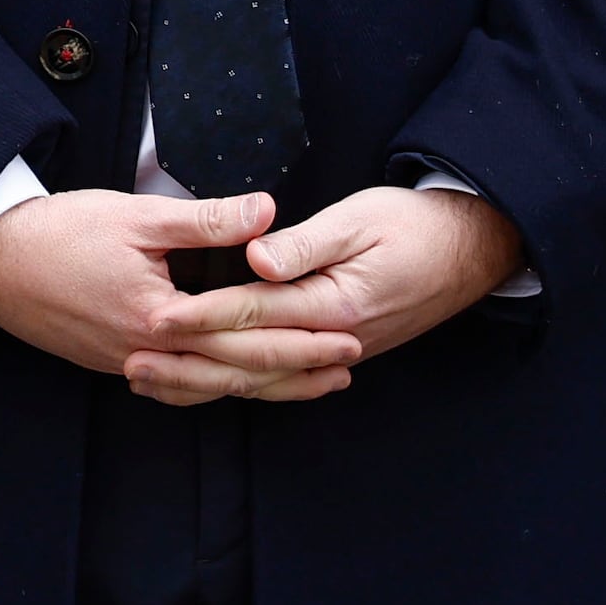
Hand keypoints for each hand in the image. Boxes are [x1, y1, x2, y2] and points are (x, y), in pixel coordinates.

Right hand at [0, 189, 363, 402]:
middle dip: (298, 370)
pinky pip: (173, 388)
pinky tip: (230, 386)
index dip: (302, 334)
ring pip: (207, 388)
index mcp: (159, 315)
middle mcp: (146, 352)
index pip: (247, 334)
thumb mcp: (136, 213)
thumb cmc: (58, 231)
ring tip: (309, 385)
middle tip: (349, 365)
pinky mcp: (107, 362)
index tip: (348, 331)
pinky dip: (210, 390)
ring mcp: (124, 364)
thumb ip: (206, 219)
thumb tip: (268, 211)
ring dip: (263, 387)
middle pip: (236, 372)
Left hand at [172, 186, 527, 365]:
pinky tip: (212, 384)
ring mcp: (342, 352)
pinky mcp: (343, 351)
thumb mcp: (358, 220)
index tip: (152, 317)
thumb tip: (256, 259)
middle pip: (250, 359)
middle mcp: (336, 340)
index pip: (252, 313)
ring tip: (155, 382)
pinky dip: (246, 384)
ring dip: (209, 382)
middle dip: (189, 362)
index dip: (199, 316)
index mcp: (335, 304)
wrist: (472, 248)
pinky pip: (286, 378)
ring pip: (265, 378)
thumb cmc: (412, 223)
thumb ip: (304, 244)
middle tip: (133, 363)